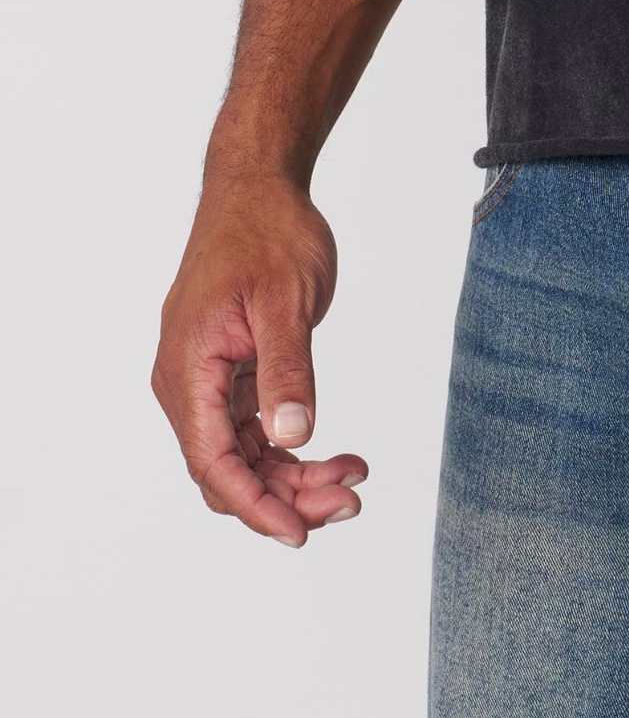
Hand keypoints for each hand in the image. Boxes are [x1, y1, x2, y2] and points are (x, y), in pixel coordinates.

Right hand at [151, 171, 367, 547]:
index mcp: (188, 369)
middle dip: (285, 495)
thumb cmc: (267, 232)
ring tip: (352, 480)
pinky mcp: (230, 373)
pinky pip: (254, 428)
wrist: (258, 186)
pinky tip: (335, 454)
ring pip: (245, 455)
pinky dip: (291, 447)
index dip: (254, 504)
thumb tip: (292, 437)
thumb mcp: (285, 299)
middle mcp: (187, 383)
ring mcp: (207, 379)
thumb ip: (287, 368)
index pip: (213, 462)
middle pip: (229, 468)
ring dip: (294, 476)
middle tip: (349, 502)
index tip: (299, 531)